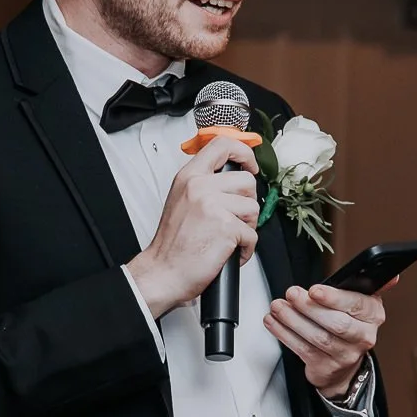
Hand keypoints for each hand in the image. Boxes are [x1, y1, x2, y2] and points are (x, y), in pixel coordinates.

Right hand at [127, 135, 259, 317]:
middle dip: (246, 203)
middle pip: (247, 181)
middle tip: (232, 218)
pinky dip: (245, 249)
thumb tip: (232, 174)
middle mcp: (200, 187)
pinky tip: (228, 252)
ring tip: (227, 237)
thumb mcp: (181, 199)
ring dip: (246, 227)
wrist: (163, 272)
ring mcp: (213, 206)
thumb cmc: (172, 244)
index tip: (250, 165)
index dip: (244, 152)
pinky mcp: (226, 228)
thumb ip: (203, 182)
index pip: (222, 144)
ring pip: (253, 208)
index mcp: (189, 177)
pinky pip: (252, 235)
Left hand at [264, 277, 396, 396]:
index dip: (334, 297)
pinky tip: (273, 322)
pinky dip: (285, 334)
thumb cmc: (348, 325)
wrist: (343, 365)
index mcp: (373, 316)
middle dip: (310, 307)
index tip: (314, 289)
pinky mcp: (326, 367)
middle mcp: (363, 337)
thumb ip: (365, 286)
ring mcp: (345, 355)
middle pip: (337, 324)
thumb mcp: (360, 304)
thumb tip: (392, 276)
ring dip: (293, 320)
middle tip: (291, 294)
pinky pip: (303, 350)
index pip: (357, 305)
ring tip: (278, 306)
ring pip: (318, 337)